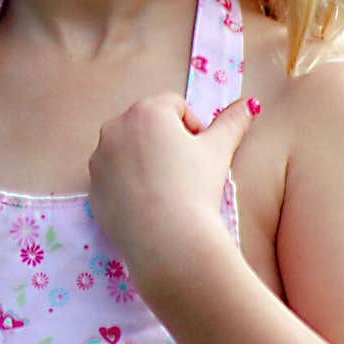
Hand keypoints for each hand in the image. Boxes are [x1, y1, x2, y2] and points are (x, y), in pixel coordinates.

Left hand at [88, 93, 260, 296]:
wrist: (167, 240)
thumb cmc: (195, 188)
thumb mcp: (219, 151)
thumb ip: (233, 122)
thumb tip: (251, 103)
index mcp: (146, 112)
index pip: (174, 107)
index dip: (192, 128)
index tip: (199, 155)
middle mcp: (115, 128)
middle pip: (147, 125)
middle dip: (166, 142)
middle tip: (184, 172)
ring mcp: (100, 158)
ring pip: (128, 150)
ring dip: (145, 160)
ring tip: (165, 188)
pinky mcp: (93, 187)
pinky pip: (113, 177)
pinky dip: (128, 184)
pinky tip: (148, 203)